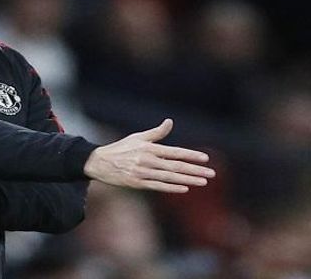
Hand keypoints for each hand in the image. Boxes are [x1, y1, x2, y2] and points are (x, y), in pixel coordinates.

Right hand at [83, 119, 214, 192]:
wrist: (99, 162)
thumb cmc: (120, 149)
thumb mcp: (138, 138)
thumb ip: (156, 132)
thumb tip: (170, 121)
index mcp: (149, 148)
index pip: (175, 152)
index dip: (191, 155)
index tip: (206, 158)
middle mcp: (147, 161)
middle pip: (176, 167)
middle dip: (195, 170)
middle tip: (211, 173)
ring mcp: (143, 173)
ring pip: (170, 178)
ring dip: (188, 180)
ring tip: (203, 182)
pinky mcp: (137, 183)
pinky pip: (158, 186)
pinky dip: (172, 187)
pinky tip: (185, 188)